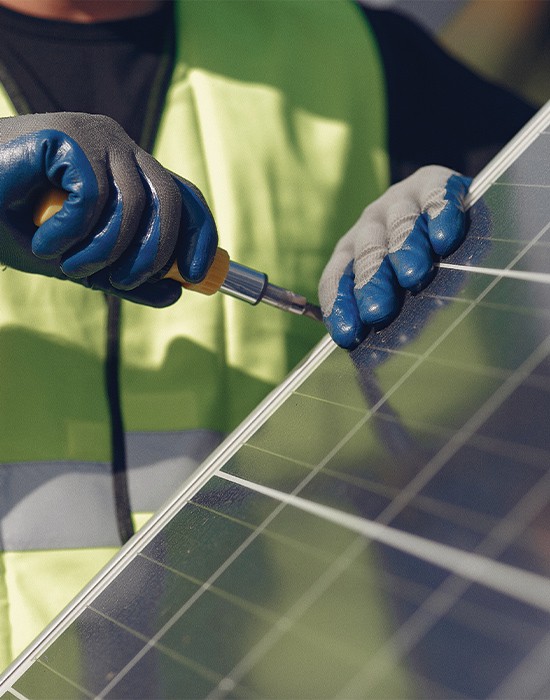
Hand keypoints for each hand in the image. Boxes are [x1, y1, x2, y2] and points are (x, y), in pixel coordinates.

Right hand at [0, 113, 217, 305]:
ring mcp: (95, 136)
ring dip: (103, 252)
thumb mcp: (79, 261)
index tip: (198, 277)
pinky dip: (70, 233)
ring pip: (134, 205)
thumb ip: (124, 277)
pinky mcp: (67, 134)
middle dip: (154, 254)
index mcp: (128, 170)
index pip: (184, 197)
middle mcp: (119, 147)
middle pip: (170, 202)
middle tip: (121, 281)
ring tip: (68, 265)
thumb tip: (176, 293)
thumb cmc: (12, 226)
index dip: (200, 236)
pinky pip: (93, 196)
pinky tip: (43, 239)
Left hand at [319, 166, 471, 347]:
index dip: (340, 305)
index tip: (348, 334)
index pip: (337, 278)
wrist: (448, 210)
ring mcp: (400, 201)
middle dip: (371, 282)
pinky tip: (444, 235)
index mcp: (351, 252)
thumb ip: (384, 315)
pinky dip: (439, 213)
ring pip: (398, 225)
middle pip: (366, 254)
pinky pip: (434, 195)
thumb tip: (369, 359)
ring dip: (404, 249)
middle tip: (377, 309)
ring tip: (413, 274)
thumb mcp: (397, 293)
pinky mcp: (433, 182)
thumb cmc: (420, 266)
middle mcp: (370, 225)